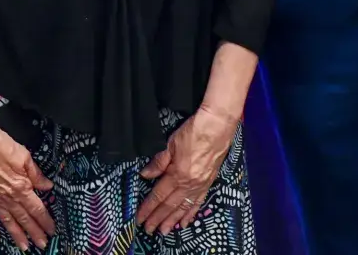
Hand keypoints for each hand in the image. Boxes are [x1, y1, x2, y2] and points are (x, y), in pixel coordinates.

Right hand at [0, 124, 54, 249]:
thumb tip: (48, 187)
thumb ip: (36, 174)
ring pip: (8, 222)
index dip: (45, 221)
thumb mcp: (25, 157)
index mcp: (22, 188)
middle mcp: (8, 198)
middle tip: (42, 245)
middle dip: (34, 233)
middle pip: (24, 219)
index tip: (52, 230)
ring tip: (24, 247)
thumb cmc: (2, 147)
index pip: (37, 209)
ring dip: (16, 236)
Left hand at [138, 104, 236, 234]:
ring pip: (183, 207)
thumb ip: (159, 162)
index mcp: (177, 174)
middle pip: (169, 205)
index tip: (139, 218)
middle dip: (157, 219)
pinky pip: (198, 202)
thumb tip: (146, 175)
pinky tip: (185, 221)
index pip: (158, 195)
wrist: (218, 126)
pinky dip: (191, 213)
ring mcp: (200, 184)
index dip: (147, 208)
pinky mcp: (208, 182)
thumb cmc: (194, 131)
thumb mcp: (171, 144)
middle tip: (148, 230)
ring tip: (164, 231)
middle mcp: (188, 184)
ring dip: (172, 220)